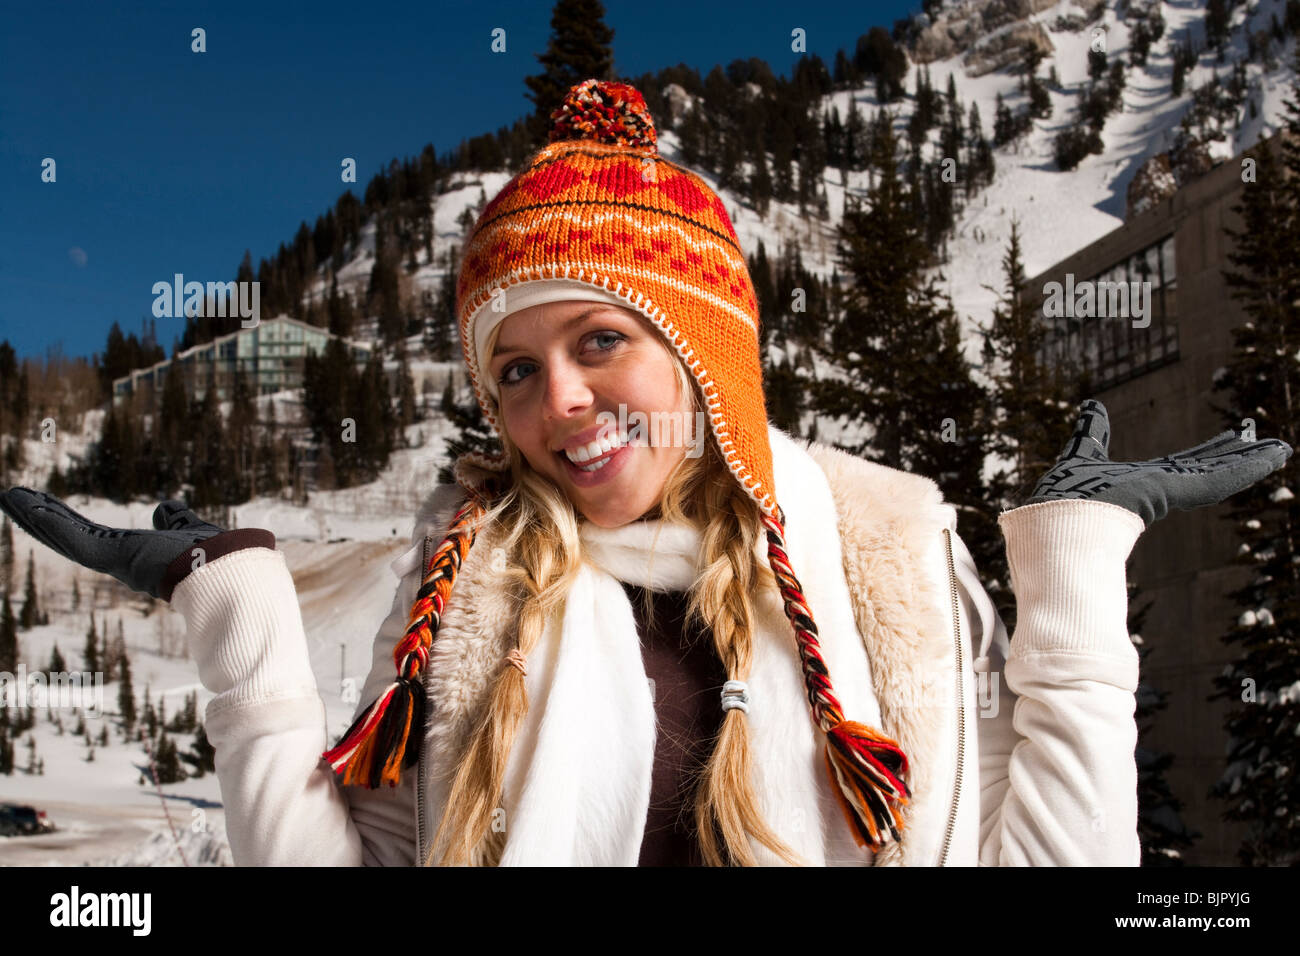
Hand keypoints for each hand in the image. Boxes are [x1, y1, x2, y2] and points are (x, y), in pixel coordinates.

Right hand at [0, 487, 232, 599]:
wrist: (229, 573)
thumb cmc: (216, 557)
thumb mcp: (188, 527)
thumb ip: (176, 519)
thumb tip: (165, 506)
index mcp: (134, 552)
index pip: (91, 533)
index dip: (67, 519)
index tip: (47, 506)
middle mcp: (119, 559)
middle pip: (71, 532)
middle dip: (43, 514)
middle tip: (13, 496)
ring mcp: (113, 560)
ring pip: (65, 534)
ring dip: (35, 515)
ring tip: (8, 496)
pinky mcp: (113, 557)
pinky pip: (75, 537)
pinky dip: (50, 521)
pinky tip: (25, 505)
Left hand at [1023, 399, 1292, 526]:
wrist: (1057, 517)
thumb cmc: (1063, 494)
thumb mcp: (1083, 450)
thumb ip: (1092, 431)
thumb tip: (1091, 405)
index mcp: (1144, 480)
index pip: (1186, 463)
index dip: (1210, 450)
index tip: (1233, 438)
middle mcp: (1163, 487)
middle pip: (1211, 467)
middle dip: (1239, 455)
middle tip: (1272, 445)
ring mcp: (1172, 492)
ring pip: (1221, 474)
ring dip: (1252, 461)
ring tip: (1282, 449)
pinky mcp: (1178, 492)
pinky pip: (1219, 480)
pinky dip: (1248, 468)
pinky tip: (1274, 456)